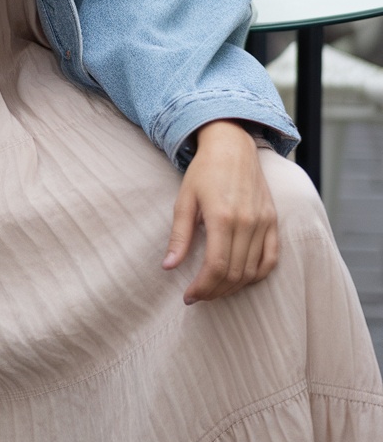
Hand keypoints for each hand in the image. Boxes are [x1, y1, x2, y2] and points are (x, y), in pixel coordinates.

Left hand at [162, 120, 278, 304]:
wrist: (232, 146)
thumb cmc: (204, 171)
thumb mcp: (184, 200)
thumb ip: (179, 236)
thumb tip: (168, 267)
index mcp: (222, 217)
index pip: (216, 267)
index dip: (202, 288)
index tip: (189, 296)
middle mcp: (247, 222)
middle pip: (234, 273)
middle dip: (214, 291)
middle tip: (199, 295)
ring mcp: (263, 222)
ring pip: (252, 271)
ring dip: (233, 287)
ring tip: (214, 289)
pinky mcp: (273, 221)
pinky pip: (270, 259)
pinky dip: (256, 275)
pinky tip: (240, 279)